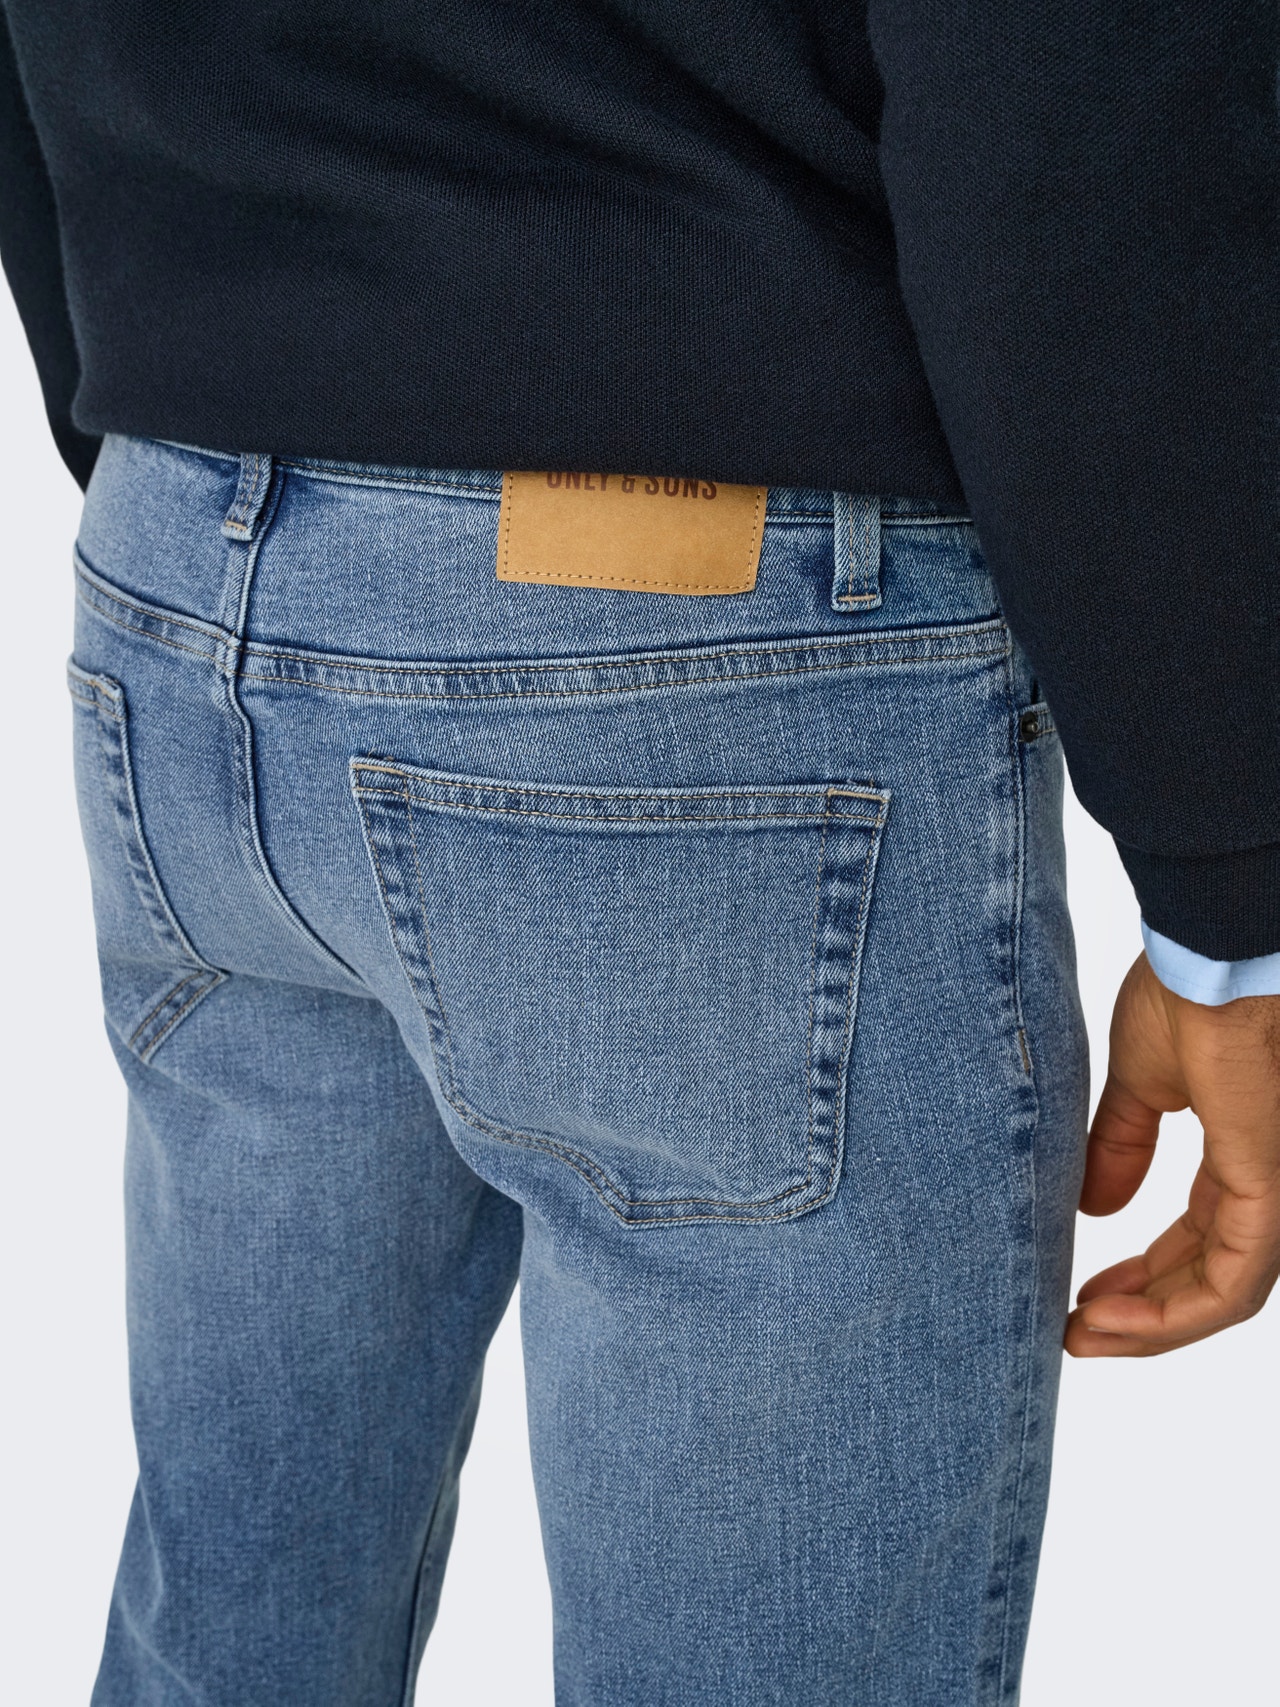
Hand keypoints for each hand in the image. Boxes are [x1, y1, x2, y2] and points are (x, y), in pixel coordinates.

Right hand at [1065, 954, 1279, 1356]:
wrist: (1209, 960)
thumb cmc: (1184, 996)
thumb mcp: (1139, 1084)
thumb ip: (1121, 1146)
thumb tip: (1094, 1205)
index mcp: (1238, 1154)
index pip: (1198, 1240)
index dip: (1143, 1277)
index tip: (1083, 1296)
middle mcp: (1262, 1182)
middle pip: (1208, 1278)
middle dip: (1142, 1312)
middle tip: (1078, 1331)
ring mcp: (1271, 1192)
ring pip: (1221, 1295)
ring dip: (1151, 1327)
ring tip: (1086, 1335)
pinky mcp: (1269, 1195)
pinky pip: (1232, 1286)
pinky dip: (1173, 1315)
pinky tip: (1115, 1318)